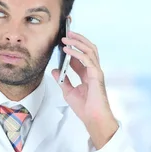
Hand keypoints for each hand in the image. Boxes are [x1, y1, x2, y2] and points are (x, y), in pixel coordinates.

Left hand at [52, 31, 118, 148]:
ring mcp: (96, 72)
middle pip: (88, 49)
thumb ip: (62, 80)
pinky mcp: (96, 75)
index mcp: (88, 74)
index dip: (72, 48)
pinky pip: (87, 59)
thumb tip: (54, 70)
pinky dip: (77, 53)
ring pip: (90, 50)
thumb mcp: (68, 92)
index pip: (81, 56)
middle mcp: (93, 71)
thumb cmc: (85, 108)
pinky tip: (68, 50)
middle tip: (67, 33)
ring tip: (67, 37)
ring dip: (78, 42)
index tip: (62, 42)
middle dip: (78, 39)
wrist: (93, 118)